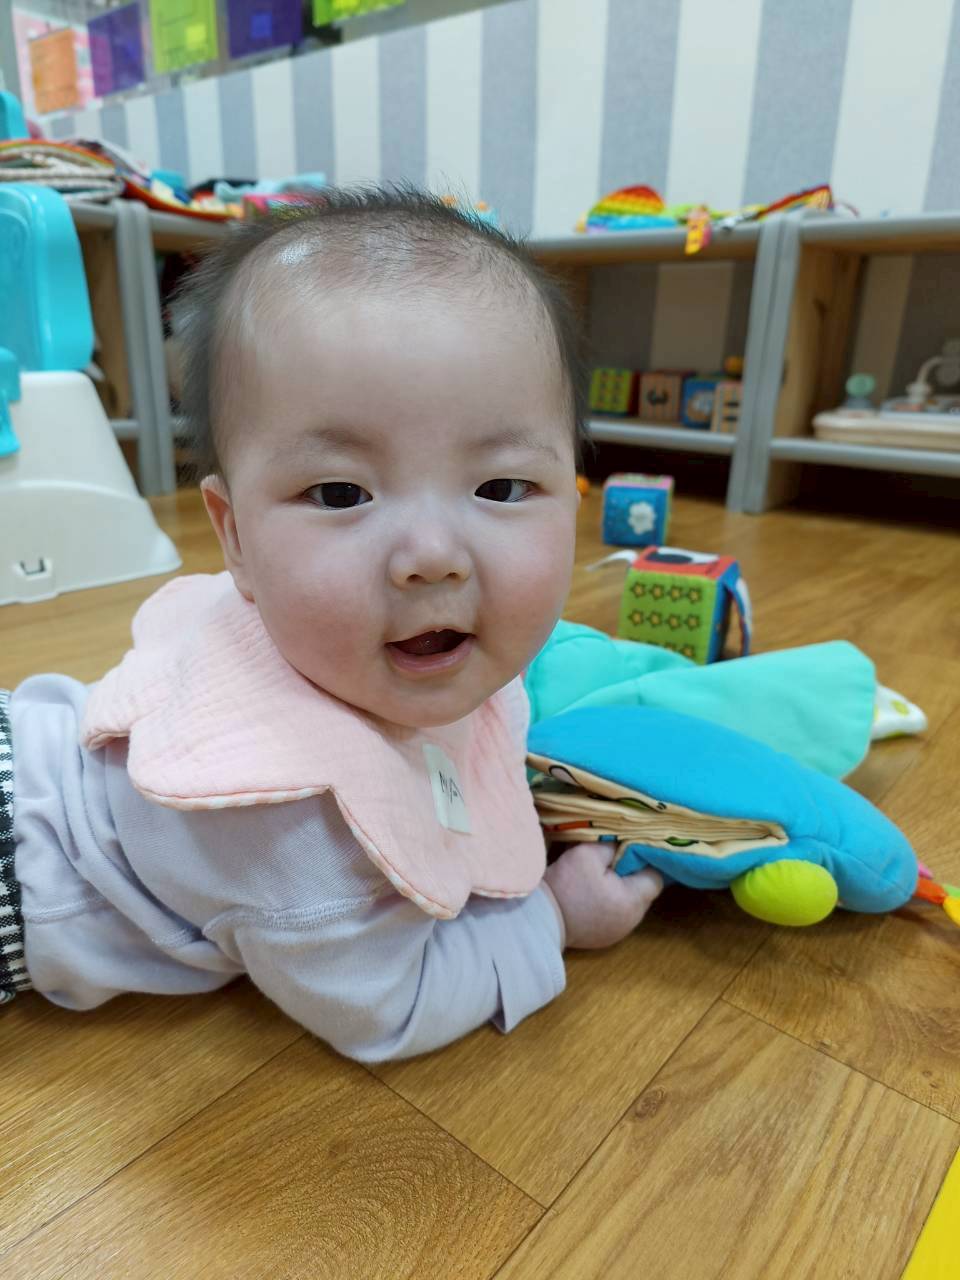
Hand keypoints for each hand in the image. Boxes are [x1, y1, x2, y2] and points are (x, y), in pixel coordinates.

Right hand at [543, 842, 662, 949]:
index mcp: (633, 901)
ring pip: (627, 903)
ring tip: (600, 876)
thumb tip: (623, 841)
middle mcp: (631, 921)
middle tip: (612, 859)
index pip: (655, 877)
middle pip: (642, 891)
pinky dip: (607, 903)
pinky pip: (613, 915)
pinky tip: (591, 894)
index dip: (645, 860)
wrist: (539, 920)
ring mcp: (617, 933)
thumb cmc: (567, 886)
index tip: (630, 849)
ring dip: (618, 889)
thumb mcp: (587, 854)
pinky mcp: (602, 938)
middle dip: (630, 874)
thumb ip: (611, 845)